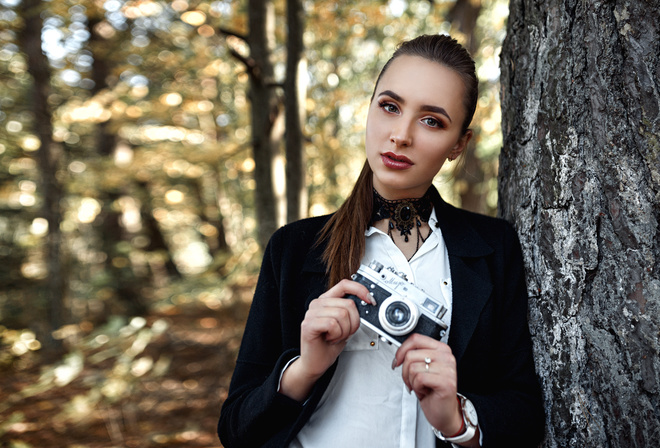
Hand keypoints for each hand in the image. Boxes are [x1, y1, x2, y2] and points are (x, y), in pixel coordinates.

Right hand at [279, 279, 373, 400]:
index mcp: (326, 300)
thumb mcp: (344, 324)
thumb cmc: (328, 344)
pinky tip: (330, 338)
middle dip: (353, 323)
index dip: (360, 289)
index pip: (344, 284)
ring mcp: (311, 313)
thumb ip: (350, 311)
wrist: (315, 362)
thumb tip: (366, 302)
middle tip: (344, 332)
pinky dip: (337, 334)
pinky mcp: (308, 324)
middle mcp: (317, 303)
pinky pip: (332, 324)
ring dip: (344, 331)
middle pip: (348, 304)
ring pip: (342, 314)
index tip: (370, 300)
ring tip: (335, 336)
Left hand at [392, 333, 463, 437]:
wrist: (443, 412)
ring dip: (411, 380)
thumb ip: (414, 356)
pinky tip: (424, 391)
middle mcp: (446, 357)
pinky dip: (417, 387)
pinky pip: (419, 378)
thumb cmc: (432, 391)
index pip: (416, 339)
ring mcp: (448, 369)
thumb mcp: (421, 368)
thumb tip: (399, 354)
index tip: (397, 360)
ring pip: (413, 367)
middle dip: (405, 371)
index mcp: (441, 349)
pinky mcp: (446, 382)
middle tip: (412, 380)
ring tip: (420, 386)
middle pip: (411, 354)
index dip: (401, 349)